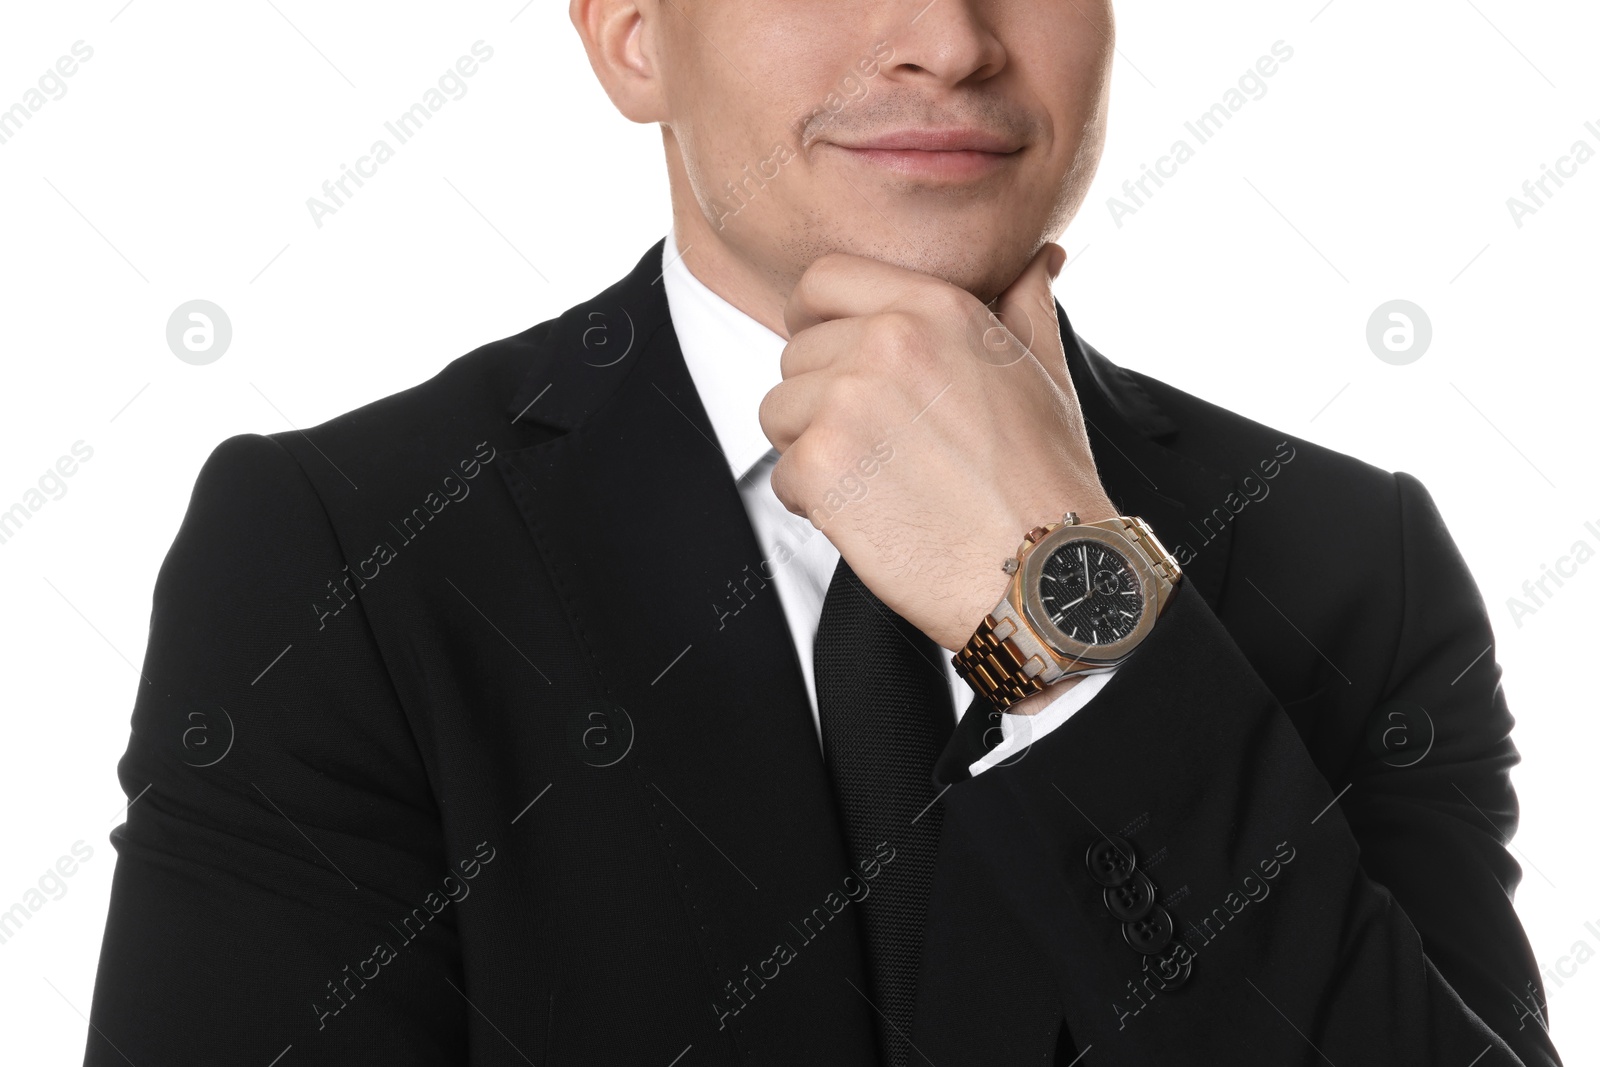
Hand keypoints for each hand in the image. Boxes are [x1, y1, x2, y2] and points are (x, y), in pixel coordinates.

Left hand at [759, 242, 1117, 652]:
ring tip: (880, 482)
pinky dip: (815, 504)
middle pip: (795, 355)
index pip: (821, 280)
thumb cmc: (1047, 479)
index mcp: (933, 306)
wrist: (1045, 571)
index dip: (818, 321)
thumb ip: (1025, 301)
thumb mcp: (1044, 369)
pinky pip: (781, 475)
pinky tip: (873, 517)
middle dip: (822, 401)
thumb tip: (1039, 258)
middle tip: (883, 448)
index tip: (836, 360)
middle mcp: (885, 340)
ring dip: (813, 451)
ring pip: (778, 413)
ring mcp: (846, 401)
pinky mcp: (820, 465)